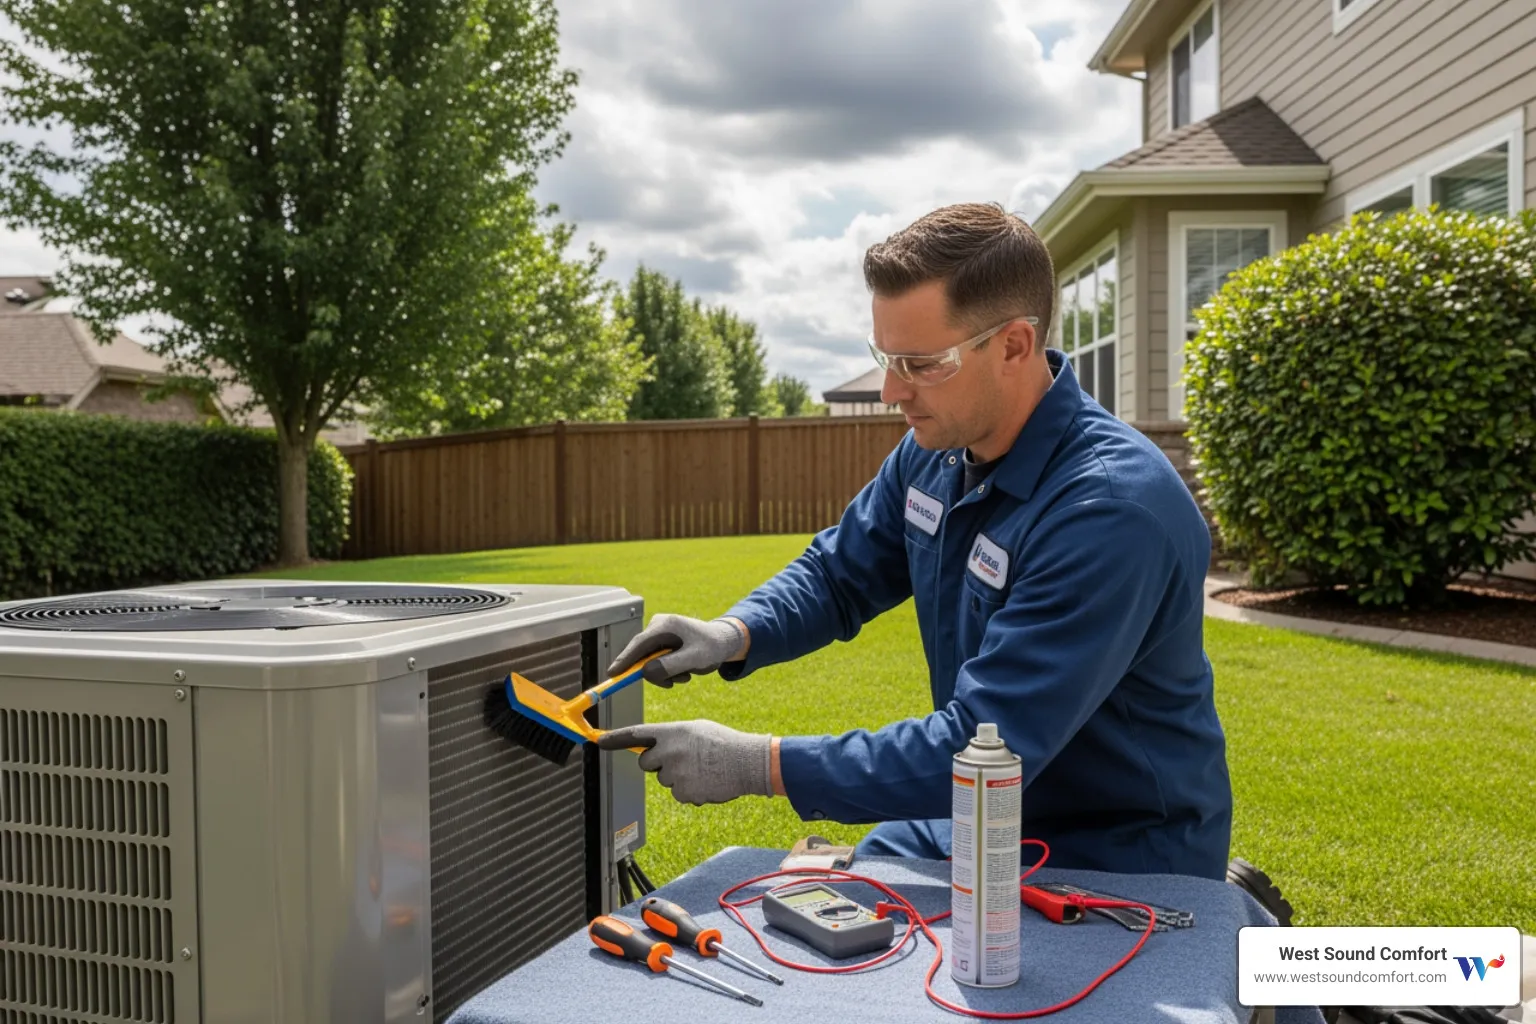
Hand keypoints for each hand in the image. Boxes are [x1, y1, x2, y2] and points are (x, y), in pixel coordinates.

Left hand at [597, 721, 771, 805]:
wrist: (747, 761)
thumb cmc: (724, 743)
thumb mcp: (696, 729)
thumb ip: (672, 737)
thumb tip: (657, 746)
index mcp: (671, 732)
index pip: (636, 735)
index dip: (614, 739)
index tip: (598, 741)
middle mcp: (669, 751)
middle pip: (646, 763)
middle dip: (658, 764)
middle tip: (682, 760)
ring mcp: (675, 773)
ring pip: (664, 780)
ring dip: (678, 778)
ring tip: (701, 770)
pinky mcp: (683, 792)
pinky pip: (678, 794)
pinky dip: (689, 791)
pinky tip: (705, 781)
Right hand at [606, 613, 746, 685]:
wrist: (723, 642)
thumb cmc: (712, 647)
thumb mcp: (694, 659)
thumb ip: (670, 666)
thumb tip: (646, 672)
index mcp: (665, 625)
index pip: (639, 644)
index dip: (624, 659)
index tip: (612, 673)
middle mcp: (658, 626)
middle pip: (642, 655)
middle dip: (656, 673)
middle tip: (673, 683)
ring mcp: (659, 633)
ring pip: (649, 662)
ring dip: (664, 674)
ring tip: (685, 675)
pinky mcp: (661, 642)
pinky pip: (655, 662)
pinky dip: (666, 671)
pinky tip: (683, 671)